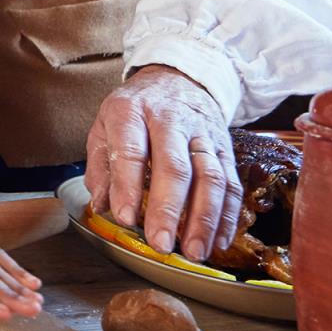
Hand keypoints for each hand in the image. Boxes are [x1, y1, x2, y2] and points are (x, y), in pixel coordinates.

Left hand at [84, 65, 242, 261]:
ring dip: (204, 219)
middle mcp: (170, 120)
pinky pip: (231, 183)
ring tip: (195, 252)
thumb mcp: (105, 126)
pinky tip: (218, 241)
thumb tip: (102, 207)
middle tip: (162, 244)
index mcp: (132, 112)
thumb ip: (101, 167)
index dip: (127, 186)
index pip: (130, 150)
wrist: (179, 78)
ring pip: (210, 177)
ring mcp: (202, 134)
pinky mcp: (225, 147)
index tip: (124, 219)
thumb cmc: (136, 110)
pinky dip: (227, 215)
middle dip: (168, 209)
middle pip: (174, 166)